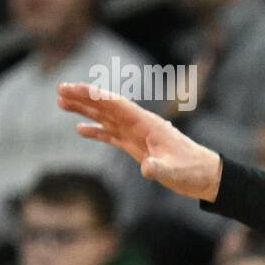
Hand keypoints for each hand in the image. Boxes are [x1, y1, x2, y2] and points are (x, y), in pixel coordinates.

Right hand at [58, 82, 222, 200]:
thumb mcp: (175, 172)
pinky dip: (97, 131)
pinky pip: (112, 135)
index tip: (72, 88)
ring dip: (86, 110)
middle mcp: (141, 125)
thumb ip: (159, 169)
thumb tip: (147, 169)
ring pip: (107, 118)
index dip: (93, 95)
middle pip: (108, 106)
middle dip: (84, 97)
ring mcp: (138, 135)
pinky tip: (80, 129)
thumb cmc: (192, 171)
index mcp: (148, 124)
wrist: (205, 176)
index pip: (116, 104)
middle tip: (59, 89)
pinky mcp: (138, 147)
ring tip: (61, 103)